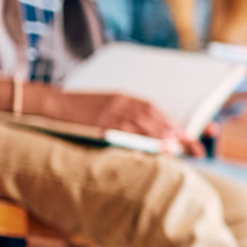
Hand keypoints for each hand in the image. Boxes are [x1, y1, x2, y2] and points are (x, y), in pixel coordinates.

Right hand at [34, 88, 202, 155]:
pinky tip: (154, 148)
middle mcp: (123, 103)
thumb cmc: (77, 112)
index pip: (158, 111)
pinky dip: (142, 140)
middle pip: (157, 117)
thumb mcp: (105, 110)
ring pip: (144, 123)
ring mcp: (112, 112)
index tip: (198, 134)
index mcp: (126, 98)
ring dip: (164, 136)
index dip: (177, 123)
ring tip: (180, 148)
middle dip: (179, 132)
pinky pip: (125, 132)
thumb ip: (126, 121)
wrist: (48, 103)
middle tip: (196, 146)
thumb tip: (149, 139)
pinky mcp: (99, 123)